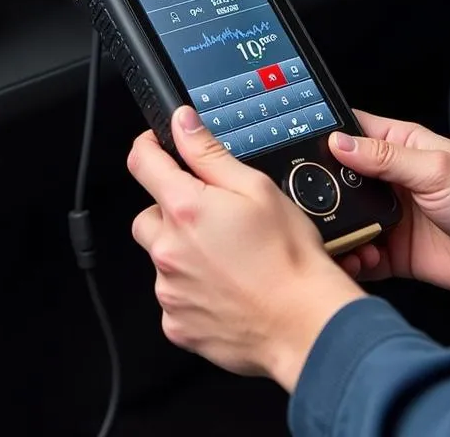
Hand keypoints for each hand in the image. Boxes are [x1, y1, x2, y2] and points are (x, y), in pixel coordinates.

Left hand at [128, 106, 365, 390]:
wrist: (307, 326)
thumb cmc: (289, 260)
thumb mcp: (257, 189)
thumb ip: (208, 153)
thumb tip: (181, 124)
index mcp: (185, 209)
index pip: (142, 162)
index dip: (148, 147)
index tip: (157, 146)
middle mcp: (168, 250)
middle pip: (148, 216)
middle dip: (171, 211)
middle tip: (211, 219)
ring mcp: (169, 290)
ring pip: (161, 258)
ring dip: (182, 252)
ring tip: (226, 258)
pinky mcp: (177, 324)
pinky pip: (172, 296)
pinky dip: (190, 289)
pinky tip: (223, 288)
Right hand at [328, 111, 449, 298]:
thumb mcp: (434, 169)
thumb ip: (384, 156)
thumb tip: (338, 142)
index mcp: (396, 145)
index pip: (349, 133)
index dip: (323, 138)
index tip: (296, 149)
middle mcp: (387, 179)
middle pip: (338, 180)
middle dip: (322, 193)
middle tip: (310, 203)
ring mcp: (387, 216)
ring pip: (344, 219)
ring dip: (336, 231)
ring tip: (339, 238)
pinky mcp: (393, 251)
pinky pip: (360, 254)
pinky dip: (353, 260)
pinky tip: (361, 259)